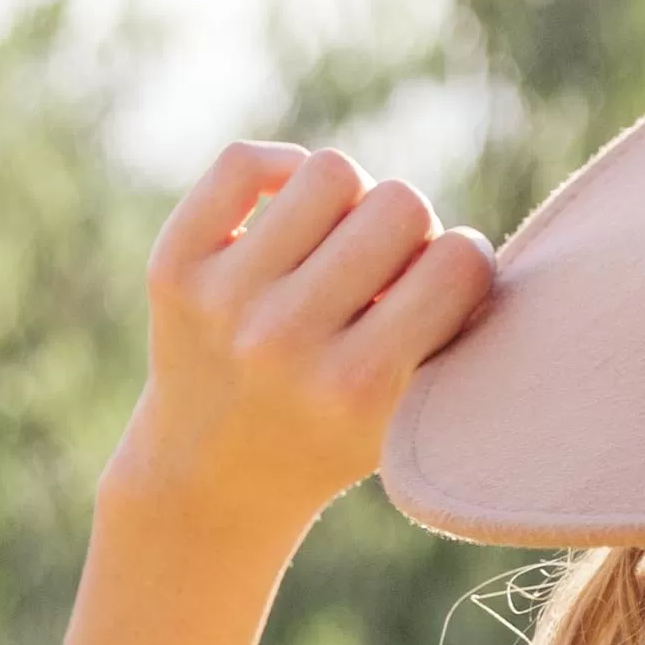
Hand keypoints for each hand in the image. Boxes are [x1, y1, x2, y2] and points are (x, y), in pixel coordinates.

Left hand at [109, 141, 494, 545]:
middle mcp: (285, 339)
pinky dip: (281, 170)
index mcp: (359, 387)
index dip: (469, 262)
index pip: (459, 264)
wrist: (212, 481)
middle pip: (400, 203)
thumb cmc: (335, 439)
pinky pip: (245, 162)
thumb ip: (452, 339)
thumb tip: (467, 242)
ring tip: (340, 244)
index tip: (450, 285)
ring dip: (351, 201)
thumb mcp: (408, 420)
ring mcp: (224, 299)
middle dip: (411, 230)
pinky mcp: (175, 267)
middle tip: (390, 268)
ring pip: (331, 172)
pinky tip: (293, 214)